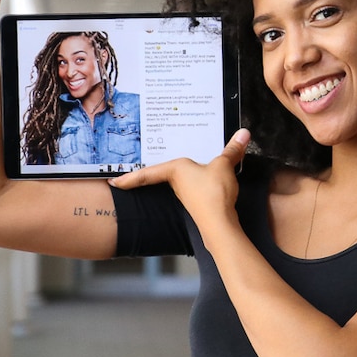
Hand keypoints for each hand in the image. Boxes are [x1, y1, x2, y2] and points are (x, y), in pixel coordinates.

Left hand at [111, 129, 250, 233]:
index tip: (112, 182)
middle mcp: (177, 182)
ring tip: (172, 171)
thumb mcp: (224, 165)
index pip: (146, 172)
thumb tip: (243, 133)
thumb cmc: (213, 193)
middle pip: (159, 176)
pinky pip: (192, 188)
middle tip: (129, 176)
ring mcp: (186, 193)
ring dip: (173, 178)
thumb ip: (232, 149)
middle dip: (145, 177)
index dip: (128, 178)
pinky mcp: (198, 202)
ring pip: (176, 182)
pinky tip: (202, 180)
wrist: (220, 223)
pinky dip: (193, 183)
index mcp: (176, 169)